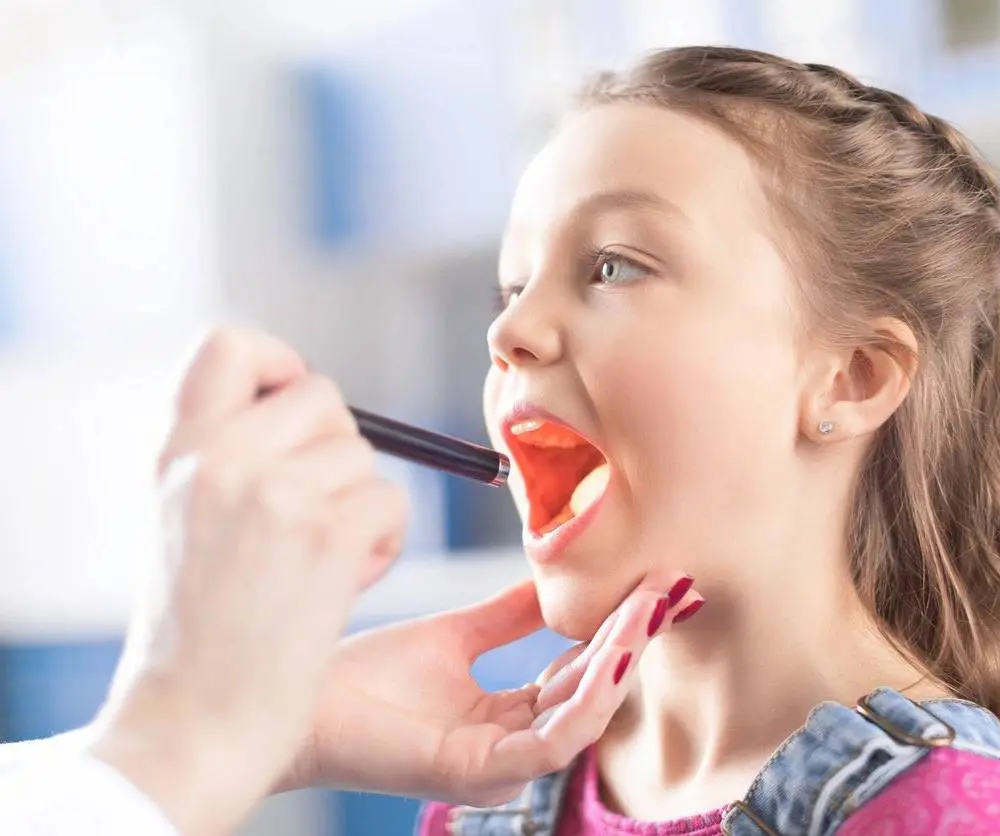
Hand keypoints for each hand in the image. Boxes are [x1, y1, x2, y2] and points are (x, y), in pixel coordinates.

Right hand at [90, 328, 409, 835]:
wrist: (192, 720)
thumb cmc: (194, 628)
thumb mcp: (180, 514)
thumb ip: (229, 452)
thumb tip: (306, 404)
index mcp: (179, 447)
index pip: (230, 342)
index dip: (278, 362)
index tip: (291, 406)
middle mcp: (223, 456)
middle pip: (325, 395)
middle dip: (337, 449)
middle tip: (315, 511)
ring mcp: (276, 492)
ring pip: (366, 456)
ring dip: (360, 506)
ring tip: (320, 561)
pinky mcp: (326, 535)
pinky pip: (390, 503)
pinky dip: (381, 543)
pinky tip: (343, 582)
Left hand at [280, 571, 702, 806]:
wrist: (301, 700)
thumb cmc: (365, 677)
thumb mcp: (452, 636)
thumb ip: (505, 617)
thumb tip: (552, 582)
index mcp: (503, 719)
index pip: (577, 676)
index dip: (616, 632)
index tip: (647, 585)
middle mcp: (507, 748)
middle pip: (589, 696)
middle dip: (630, 641)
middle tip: (664, 590)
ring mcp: (493, 766)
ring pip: (580, 720)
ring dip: (618, 663)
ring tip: (644, 611)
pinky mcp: (472, 773)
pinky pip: (547, 745)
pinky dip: (585, 701)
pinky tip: (608, 653)